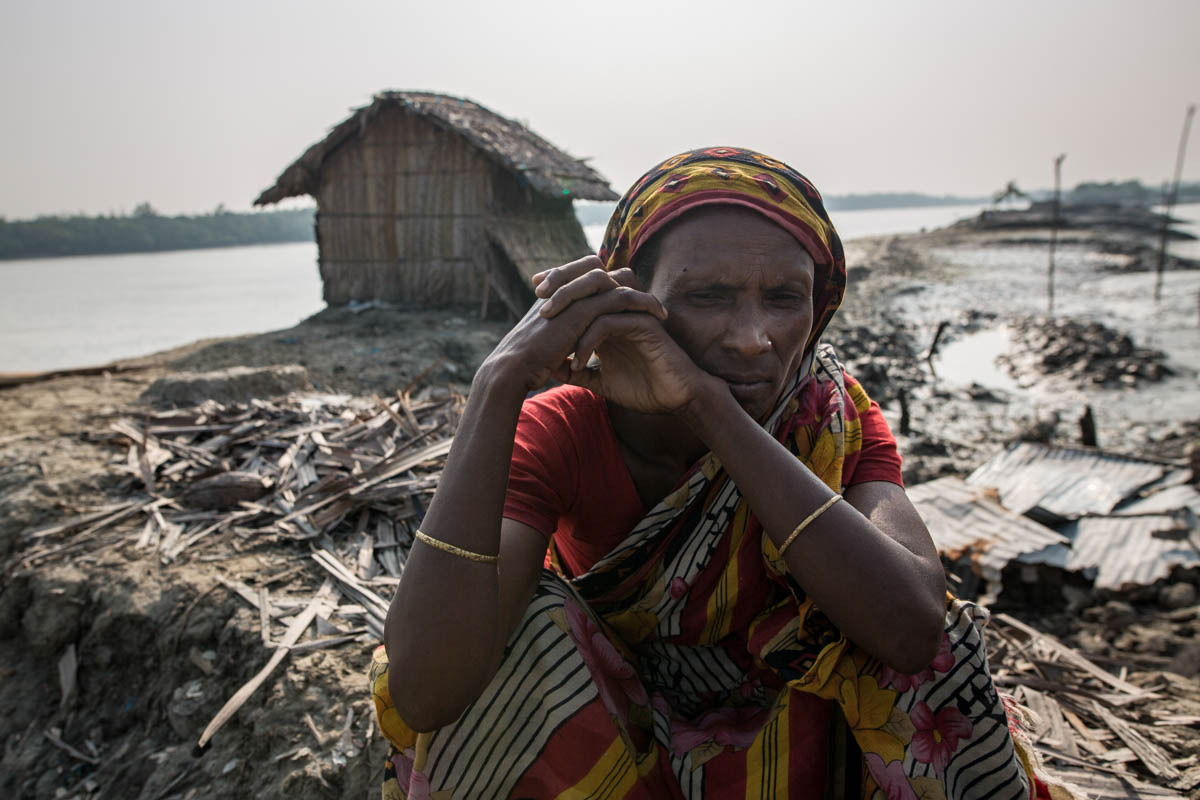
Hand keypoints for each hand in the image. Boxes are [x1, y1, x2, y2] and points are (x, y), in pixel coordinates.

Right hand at [479, 256, 667, 393]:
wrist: (512, 369)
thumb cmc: (526, 365)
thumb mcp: (544, 346)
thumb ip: (559, 341)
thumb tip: (567, 356)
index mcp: (551, 296)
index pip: (582, 275)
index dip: (605, 284)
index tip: (626, 303)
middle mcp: (560, 290)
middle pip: (596, 268)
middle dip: (624, 280)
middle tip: (645, 300)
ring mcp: (570, 297)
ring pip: (612, 279)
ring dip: (638, 293)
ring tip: (659, 310)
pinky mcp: (580, 309)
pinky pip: (618, 297)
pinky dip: (640, 304)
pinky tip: (656, 317)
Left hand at [535, 265, 718, 414]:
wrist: (676, 399)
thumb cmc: (643, 388)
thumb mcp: (600, 381)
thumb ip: (578, 371)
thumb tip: (549, 368)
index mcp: (612, 313)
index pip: (584, 286)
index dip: (560, 285)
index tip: (534, 296)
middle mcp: (623, 308)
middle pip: (590, 278)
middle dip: (562, 285)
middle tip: (539, 305)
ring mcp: (635, 314)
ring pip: (600, 293)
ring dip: (572, 306)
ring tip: (551, 325)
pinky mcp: (645, 325)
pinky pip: (610, 322)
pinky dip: (589, 340)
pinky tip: (578, 362)